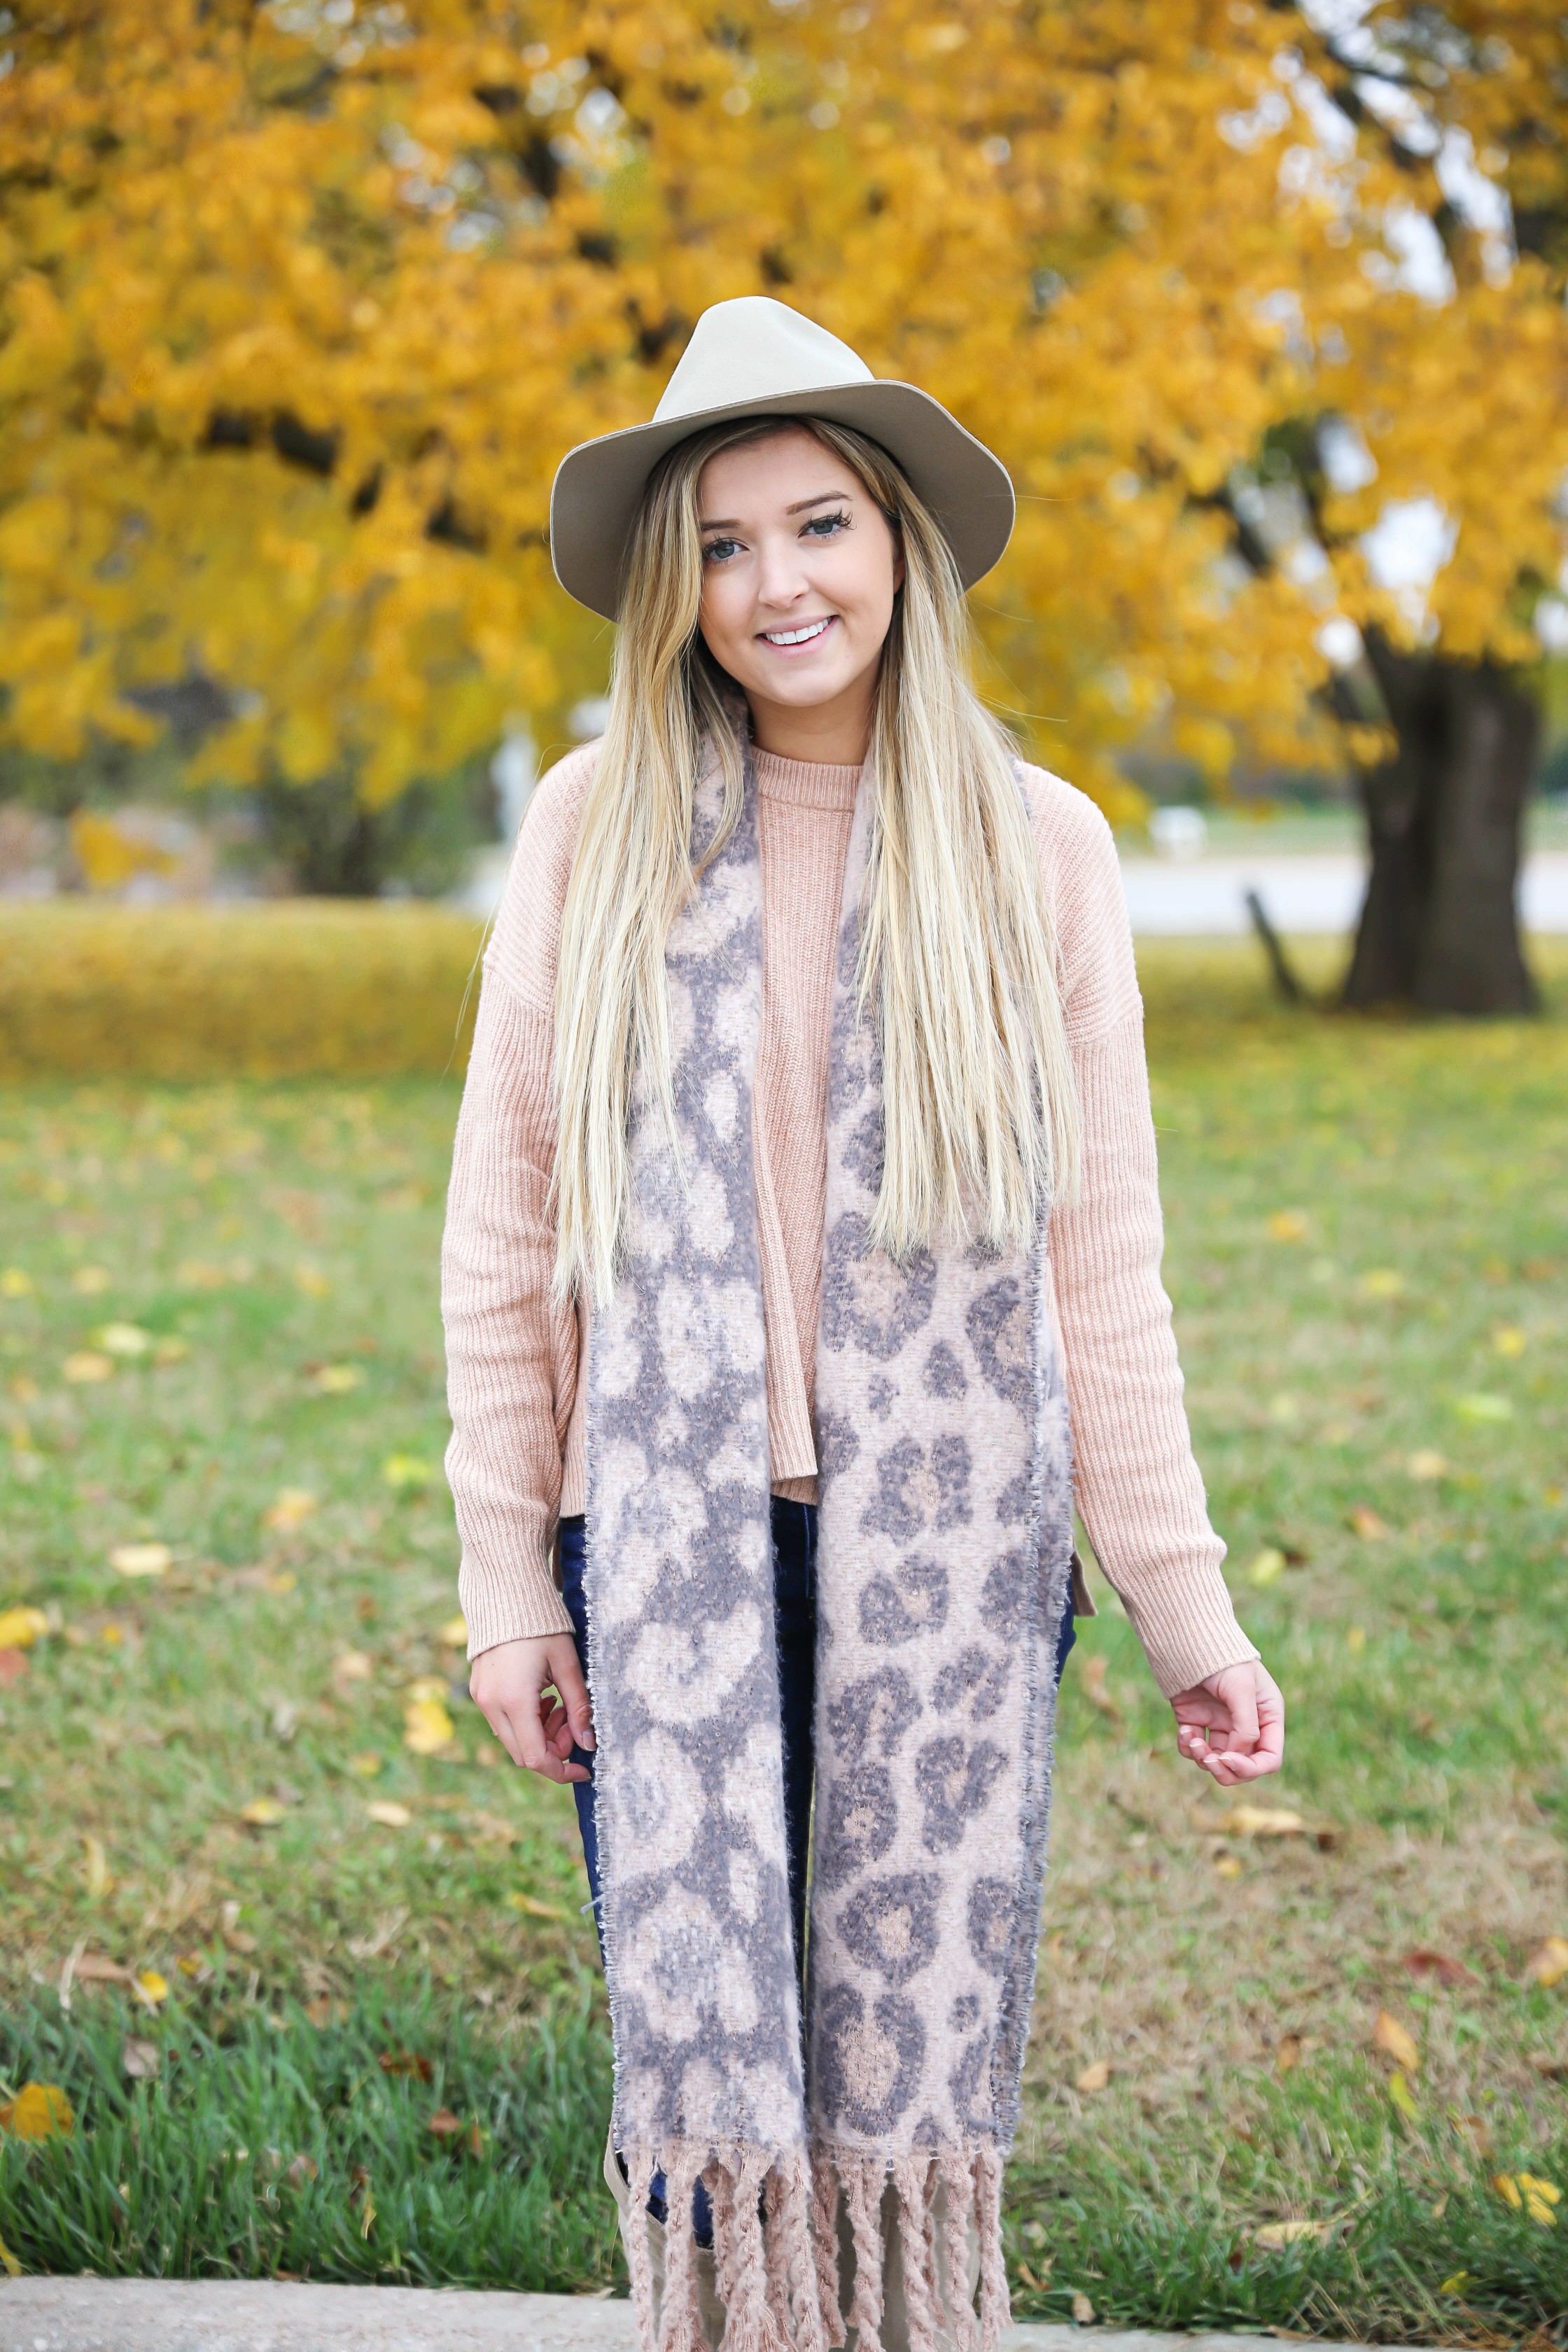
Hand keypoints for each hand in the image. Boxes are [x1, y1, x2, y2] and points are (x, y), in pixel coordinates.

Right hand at [470, 1634, 593, 1782]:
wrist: (505, 1592)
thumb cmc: (542, 1626)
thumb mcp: (567, 1665)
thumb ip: (579, 1707)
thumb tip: (589, 1743)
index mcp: (514, 1700)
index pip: (536, 1757)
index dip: (562, 1770)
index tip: (585, 1767)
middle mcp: (491, 1705)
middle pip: (523, 1754)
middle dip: (553, 1749)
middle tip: (573, 1723)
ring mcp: (482, 1698)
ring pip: (513, 1739)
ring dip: (540, 1734)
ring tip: (559, 1705)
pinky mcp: (480, 1690)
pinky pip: (503, 1722)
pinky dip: (525, 1721)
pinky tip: (542, 1698)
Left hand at [1170, 1660, 1283, 1785]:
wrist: (1191, 1639)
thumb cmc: (1224, 1660)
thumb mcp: (1242, 1689)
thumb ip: (1246, 1726)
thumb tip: (1235, 1756)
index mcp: (1267, 1717)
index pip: (1268, 1758)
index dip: (1250, 1768)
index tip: (1228, 1759)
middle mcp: (1246, 1725)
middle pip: (1242, 1767)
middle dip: (1225, 1770)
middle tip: (1208, 1760)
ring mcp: (1220, 1725)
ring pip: (1216, 1762)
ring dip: (1202, 1758)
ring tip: (1192, 1739)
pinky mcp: (1196, 1722)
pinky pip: (1194, 1749)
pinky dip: (1187, 1747)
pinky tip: (1183, 1731)